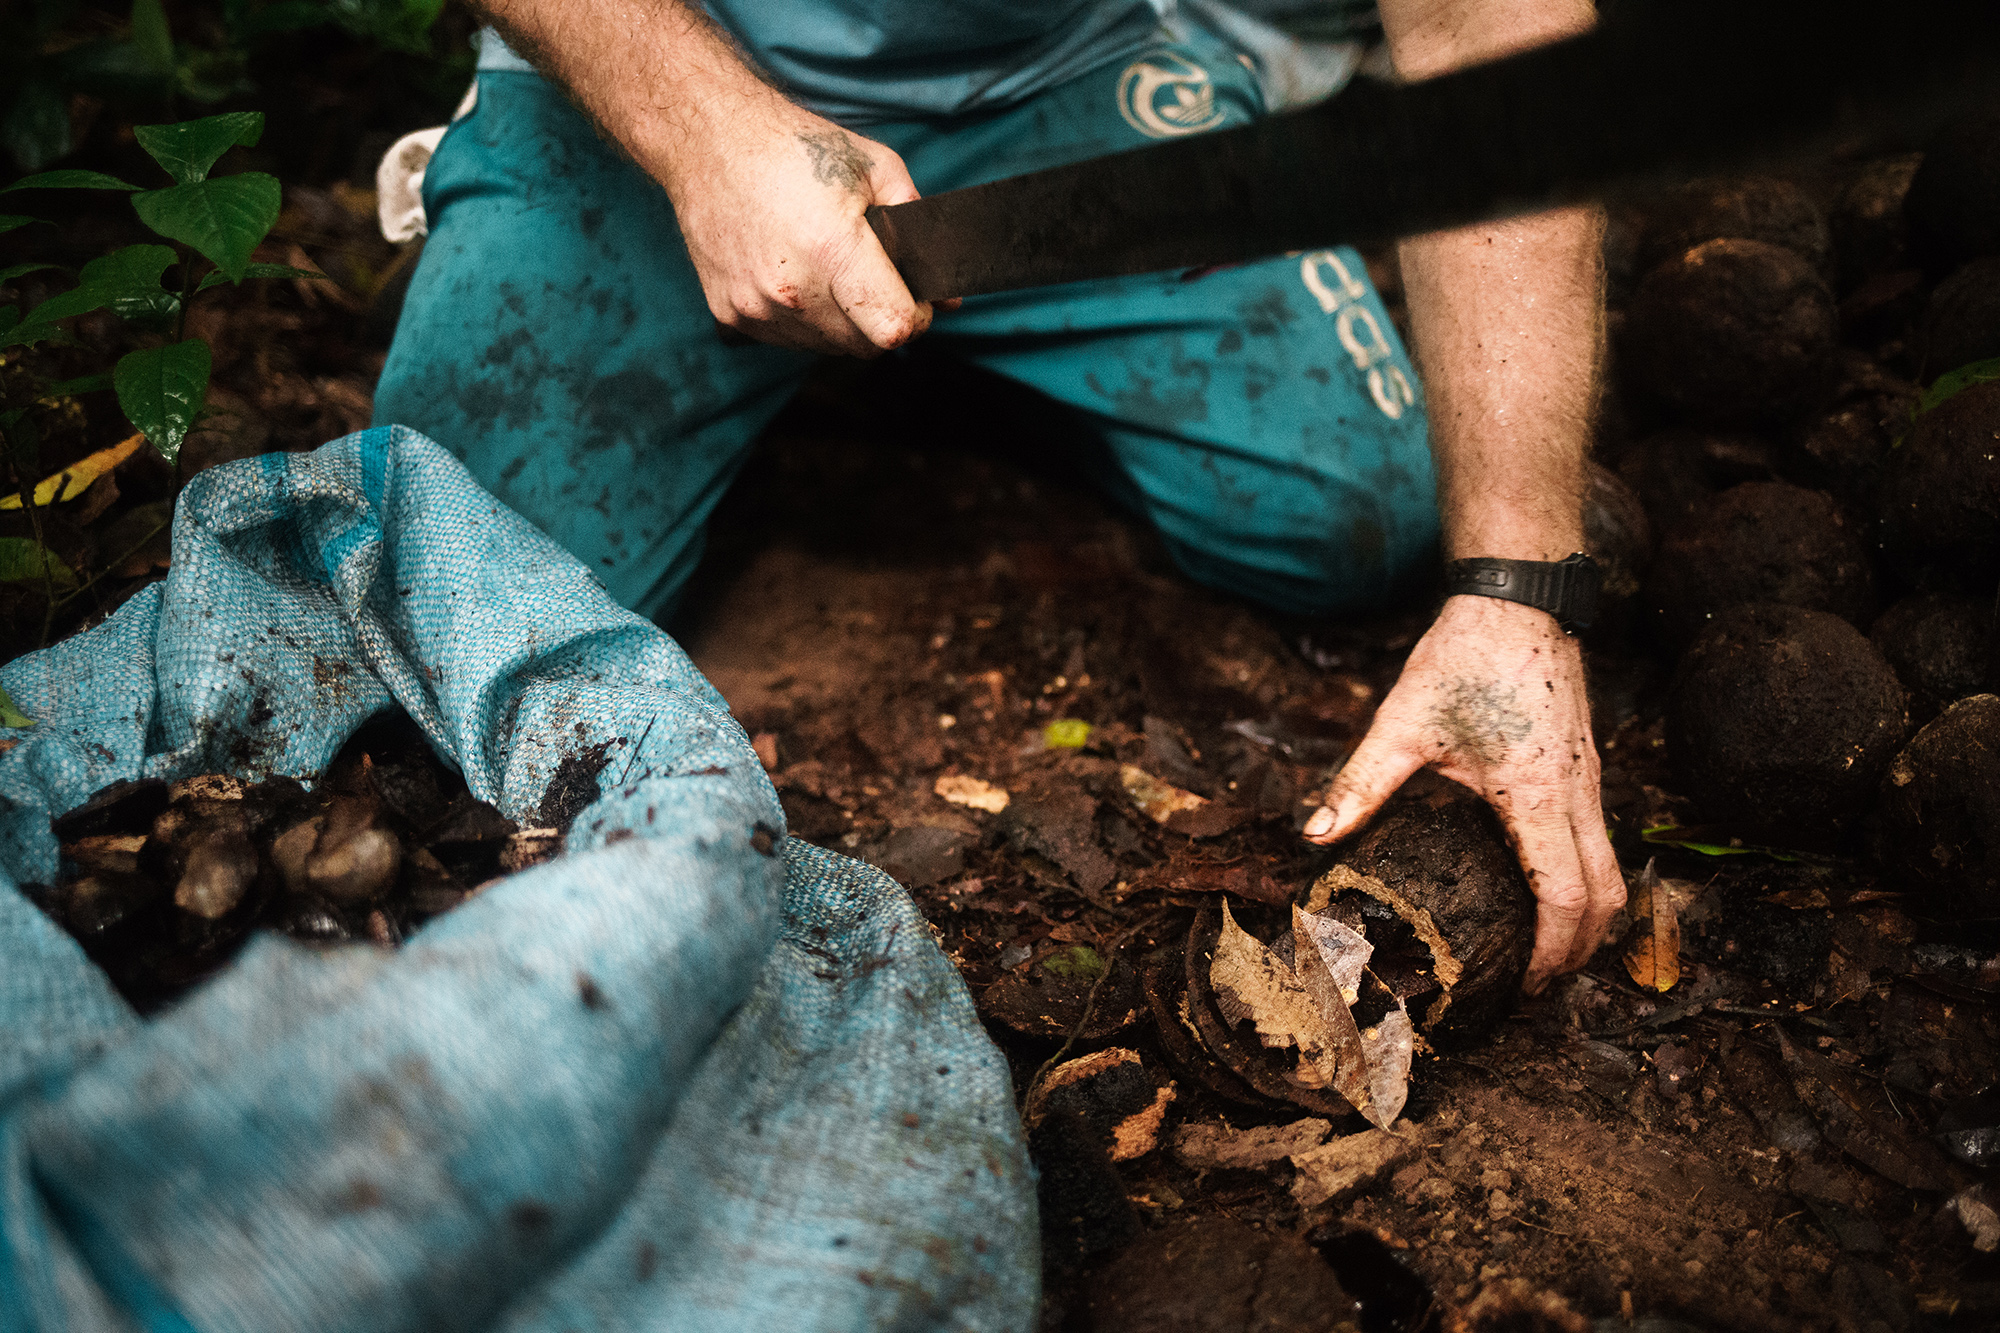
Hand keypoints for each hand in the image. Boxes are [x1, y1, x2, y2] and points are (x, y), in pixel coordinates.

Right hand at [643, 93, 938, 356]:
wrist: (709, 142)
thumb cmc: (795, 148)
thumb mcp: (875, 168)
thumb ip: (918, 232)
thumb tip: (950, 297)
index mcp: (832, 250)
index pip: (894, 329)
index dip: (918, 319)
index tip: (917, 299)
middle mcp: (791, 289)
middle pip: (865, 346)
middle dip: (883, 321)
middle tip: (878, 282)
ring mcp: (757, 308)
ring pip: (827, 347)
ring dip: (843, 322)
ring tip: (832, 270)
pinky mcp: (732, 316)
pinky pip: (788, 340)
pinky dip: (805, 320)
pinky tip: (797, 275)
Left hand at [1302, 595, 1623, 993]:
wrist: (1519, 599)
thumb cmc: (1465, 656)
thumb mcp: (1402, 721)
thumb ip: (1360, 782)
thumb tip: (1315, 836)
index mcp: (1538, 792)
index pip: (1566, 896)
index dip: (1554, 952)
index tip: (1529, 985)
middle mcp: (1579, 792)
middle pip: (1608, 897)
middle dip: (1580, 951)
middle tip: (1538, 986)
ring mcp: (1592, 780)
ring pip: (1613, 870)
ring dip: (1589, 918)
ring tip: (1545, 952)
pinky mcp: (1588, 768)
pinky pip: (1602, 842)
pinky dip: (1587, 882)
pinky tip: (1546, 891)